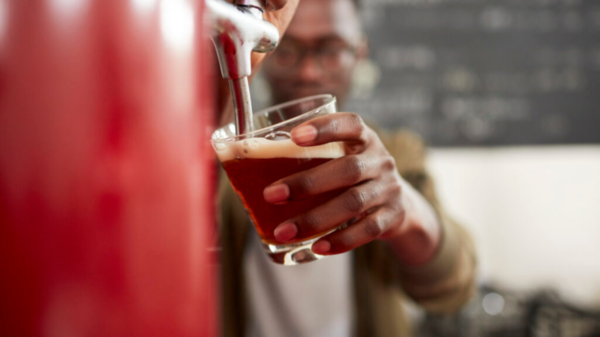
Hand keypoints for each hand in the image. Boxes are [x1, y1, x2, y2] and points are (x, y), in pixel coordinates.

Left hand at [263, 113, 440, 264]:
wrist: (397, 204)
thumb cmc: (348, 175)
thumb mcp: (337, 157)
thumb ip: (303, 156)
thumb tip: (234, 158)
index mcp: (362, 138)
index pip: (349, 124)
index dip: (323, 129)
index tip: (294, 136)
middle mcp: (378, 160)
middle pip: (347, 169)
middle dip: (307, 183)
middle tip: (270, 195)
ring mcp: (387, 189)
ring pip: (353, 203)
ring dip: (315, 218)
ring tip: (283, 230)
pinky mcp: (392, 217)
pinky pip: (367, 230)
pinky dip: (341, 240)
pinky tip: (316, 248)